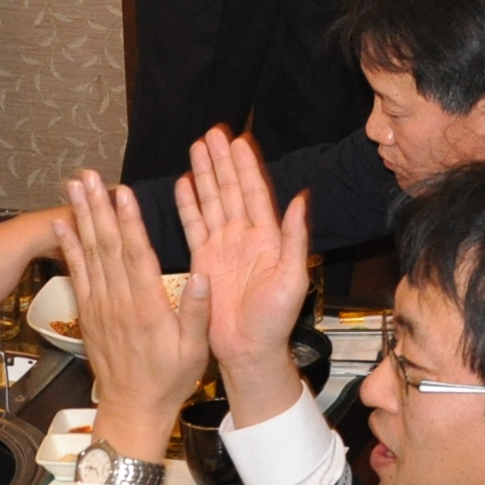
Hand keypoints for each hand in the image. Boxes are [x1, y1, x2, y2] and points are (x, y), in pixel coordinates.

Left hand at [56, 171, 211, 464]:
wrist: (133, 410)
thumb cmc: (168, 380)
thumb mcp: (195, 351)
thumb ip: (198, 312)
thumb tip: (205, 275)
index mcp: (147, 308)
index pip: (136, 256)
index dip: (129, 222)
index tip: (122, 193)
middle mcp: (119, 302)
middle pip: (107, 246)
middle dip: (98, 207)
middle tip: (88, 176)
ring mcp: (101, 306)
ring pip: (89, 253)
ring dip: (81, 217)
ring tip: (73, 187)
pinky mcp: (89, 313)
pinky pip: (77, 273)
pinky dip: (68, 247)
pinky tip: (62, 224)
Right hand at [177, 131, 313, 425]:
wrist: (249, 352)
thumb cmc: (275, 322)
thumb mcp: (293, 279)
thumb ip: (295, 237)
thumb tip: (301, 198)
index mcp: (267, 239)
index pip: (255, 193)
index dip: (246, 167)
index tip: (239, 140)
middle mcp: (244, 238)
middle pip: (231, 190)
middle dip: (222, 161)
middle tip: (213, 132)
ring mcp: (223, 248)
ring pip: (212, 202)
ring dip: (205, 174)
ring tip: (197, 147)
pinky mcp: (204, 262)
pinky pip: (194, 227)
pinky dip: (188, 205)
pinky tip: (183, 184)